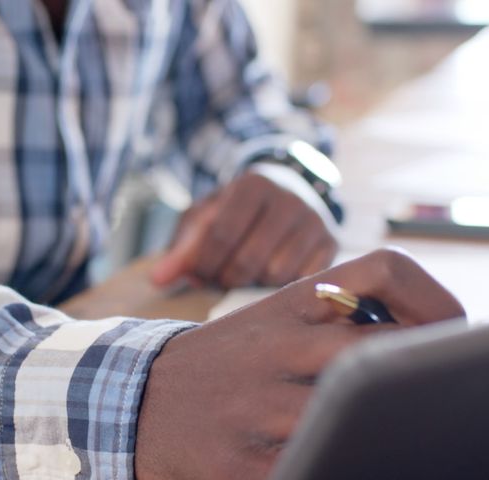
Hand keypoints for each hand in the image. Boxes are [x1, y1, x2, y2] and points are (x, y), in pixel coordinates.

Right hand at [135, 248, 464, 479]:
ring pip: (350, 413)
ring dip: (386, 433)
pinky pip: (307, 474)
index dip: (434, 297)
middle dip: (424, 377)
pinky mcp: (237, 463)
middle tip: (446, 403)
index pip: (383, 270)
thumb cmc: (220, 365)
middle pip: (381, 348)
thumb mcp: (269, 321)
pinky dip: (340, 479)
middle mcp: (277, 345)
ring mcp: (255, 404)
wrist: (128, 400)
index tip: (455, 332)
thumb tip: (425, 340)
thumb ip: (332, 321)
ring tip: (404, 446)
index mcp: (290, 305)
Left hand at [150, 165, 338, 289]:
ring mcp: (314, 221)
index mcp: (253, 185)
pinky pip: (302, 281)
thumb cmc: (236, 211)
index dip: (204, 264)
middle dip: (226, 278)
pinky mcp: (331, 244)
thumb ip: (180, 249)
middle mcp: (289, 199)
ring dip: (254, 283)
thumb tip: (157, 280)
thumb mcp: (205, 219)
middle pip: (248, 260)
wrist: (286, 192)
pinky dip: (282, 285)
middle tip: (218, 278)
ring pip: (276, 274)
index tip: (197, 274)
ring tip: (244, 272)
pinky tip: (270, 274)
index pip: (221, 236)